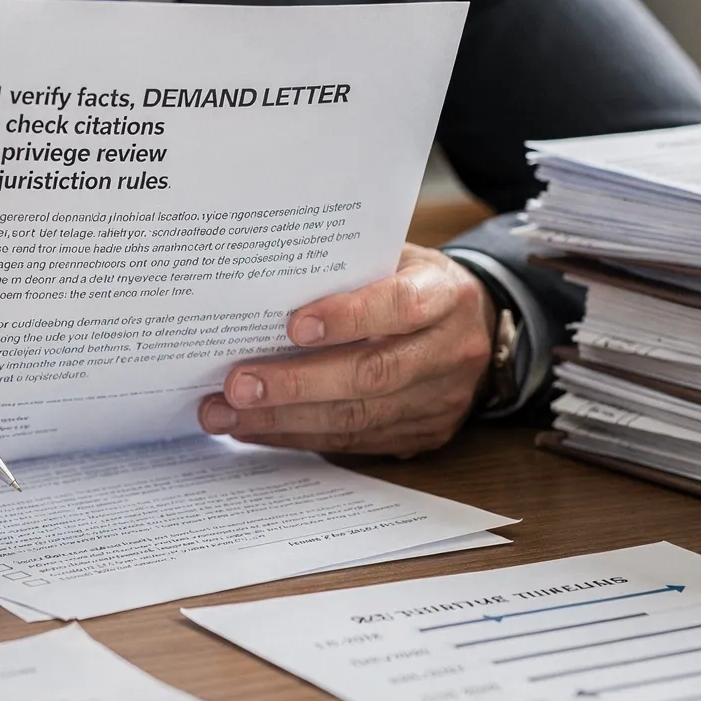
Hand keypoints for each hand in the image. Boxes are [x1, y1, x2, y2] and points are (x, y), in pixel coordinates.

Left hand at [199, 244, 495, 456]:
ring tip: (228, 415)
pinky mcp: (423, 435)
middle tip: (238, 385)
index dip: (349, 317)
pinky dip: (299, 436)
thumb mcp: (396, 258)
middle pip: (372, 375)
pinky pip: (354, 442)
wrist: (473, 326)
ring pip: (358, 418)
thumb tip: (264, 286)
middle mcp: (451, 352)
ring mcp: (441, 401)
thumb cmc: (416, 283)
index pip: (401, 306)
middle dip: (297, 384)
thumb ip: (347, 268)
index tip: (292, 326)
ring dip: (285, 420)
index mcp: (447, 295)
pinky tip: (256, 428)